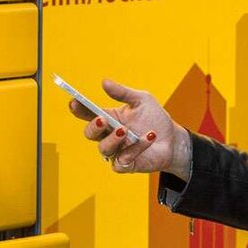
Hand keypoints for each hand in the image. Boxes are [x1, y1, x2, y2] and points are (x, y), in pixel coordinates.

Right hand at [70, 79, 191, 178]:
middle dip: (94, 126)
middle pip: (90, 133)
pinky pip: (123, 160)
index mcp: (108, 118)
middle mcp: (109, 135)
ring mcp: (116, 151)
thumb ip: (123, 93)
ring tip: (125, 130)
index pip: (88, 113)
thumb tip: (104, 82)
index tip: (74, 101)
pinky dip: (136, 148)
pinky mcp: (127, 165)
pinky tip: (149, 137)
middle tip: (103, 119)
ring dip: (113, 139)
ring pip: (104, 149)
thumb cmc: (155, 119)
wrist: (173, 140)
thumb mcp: (141, 100)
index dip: (79, 109)